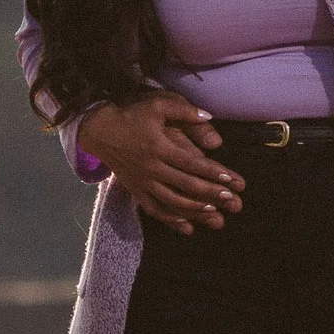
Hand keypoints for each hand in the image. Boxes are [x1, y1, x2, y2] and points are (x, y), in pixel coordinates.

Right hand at [76, 92, 244, 231]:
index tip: (233, 180)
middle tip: (232, 200)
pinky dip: (171, 220)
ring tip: (215, 213)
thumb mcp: (157, 105)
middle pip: (186, 185)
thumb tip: (209, 116)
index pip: (192, 163)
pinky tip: (188, 227)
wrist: (100, 131)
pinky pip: (154, 209)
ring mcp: (143, 182)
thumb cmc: (132, 116)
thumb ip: (184, 111)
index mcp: (159, 147)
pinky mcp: (136, 190)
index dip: (214, 172)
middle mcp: (151, 168)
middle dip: (211, 194)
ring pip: (172, 201)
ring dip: (194, 209)